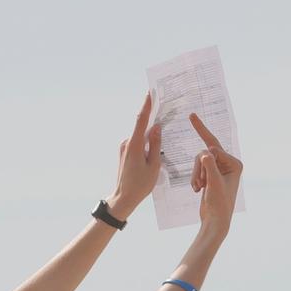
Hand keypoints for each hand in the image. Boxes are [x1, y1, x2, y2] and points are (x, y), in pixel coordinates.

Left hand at [109, 91, 161, 218]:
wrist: (124, 197)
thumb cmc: (140, 184)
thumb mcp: (154, 164)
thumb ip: (156, 144)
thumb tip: (157, 127)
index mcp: (134, 145)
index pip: (141, 120)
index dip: (147, 105)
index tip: (150, 93)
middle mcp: (127, 143)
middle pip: (143, 129)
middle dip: (154, 124)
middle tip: (166, 116)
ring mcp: (124, 148)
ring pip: (142, 138)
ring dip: (151, 139)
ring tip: (162, 145)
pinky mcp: (125, 153)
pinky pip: (139, 144)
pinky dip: (147, 145)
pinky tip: (154, 155)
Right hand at [189, 114, 242, 232]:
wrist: (215, 221)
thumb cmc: (218, 204)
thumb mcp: (214, 183)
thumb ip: (209, 166)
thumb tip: (206, 151)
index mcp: (235, 164)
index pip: (214, 149)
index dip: (204, 152)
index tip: (194, 127)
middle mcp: (229, 164)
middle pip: (206, 153)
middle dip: (199, 165)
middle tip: (194, 132)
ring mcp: (219, 169)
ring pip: (199, 161)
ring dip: (196, 174)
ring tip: (198, 188)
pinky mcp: (211, 175)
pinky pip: (197, 168)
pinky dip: (194, 178)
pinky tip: (197, 190)